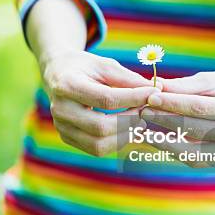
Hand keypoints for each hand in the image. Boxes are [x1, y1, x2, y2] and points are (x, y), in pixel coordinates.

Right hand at [41, 50, 159, 156]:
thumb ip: (129, 79)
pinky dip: (116, 142)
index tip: (154, 93)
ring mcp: (61, 126)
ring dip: (125, 136)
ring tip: (140, 121)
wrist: (58, 73)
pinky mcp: (66, 137)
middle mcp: (60, 109)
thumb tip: (156, 91)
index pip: (106, 99)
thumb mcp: (106, 65)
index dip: (133, 98)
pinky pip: (95, 149)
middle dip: (130, 120)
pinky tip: (128, 129)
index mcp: (67, 85)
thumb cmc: (86, 67)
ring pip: (98, 145)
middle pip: (101, 126)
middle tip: (146, 110)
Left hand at [140, 67, 214, 165]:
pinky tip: (156, 140)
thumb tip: (155, 86)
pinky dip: (174, 151)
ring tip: (143, 130)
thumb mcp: (211, 79)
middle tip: (142, 111)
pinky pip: (194, 160)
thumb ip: (184, 86)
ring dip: (165, 143)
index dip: (173, 103)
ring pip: (193, 153)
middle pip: (195, 130)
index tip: (150, 96)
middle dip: (165, 120)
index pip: (199, 108)